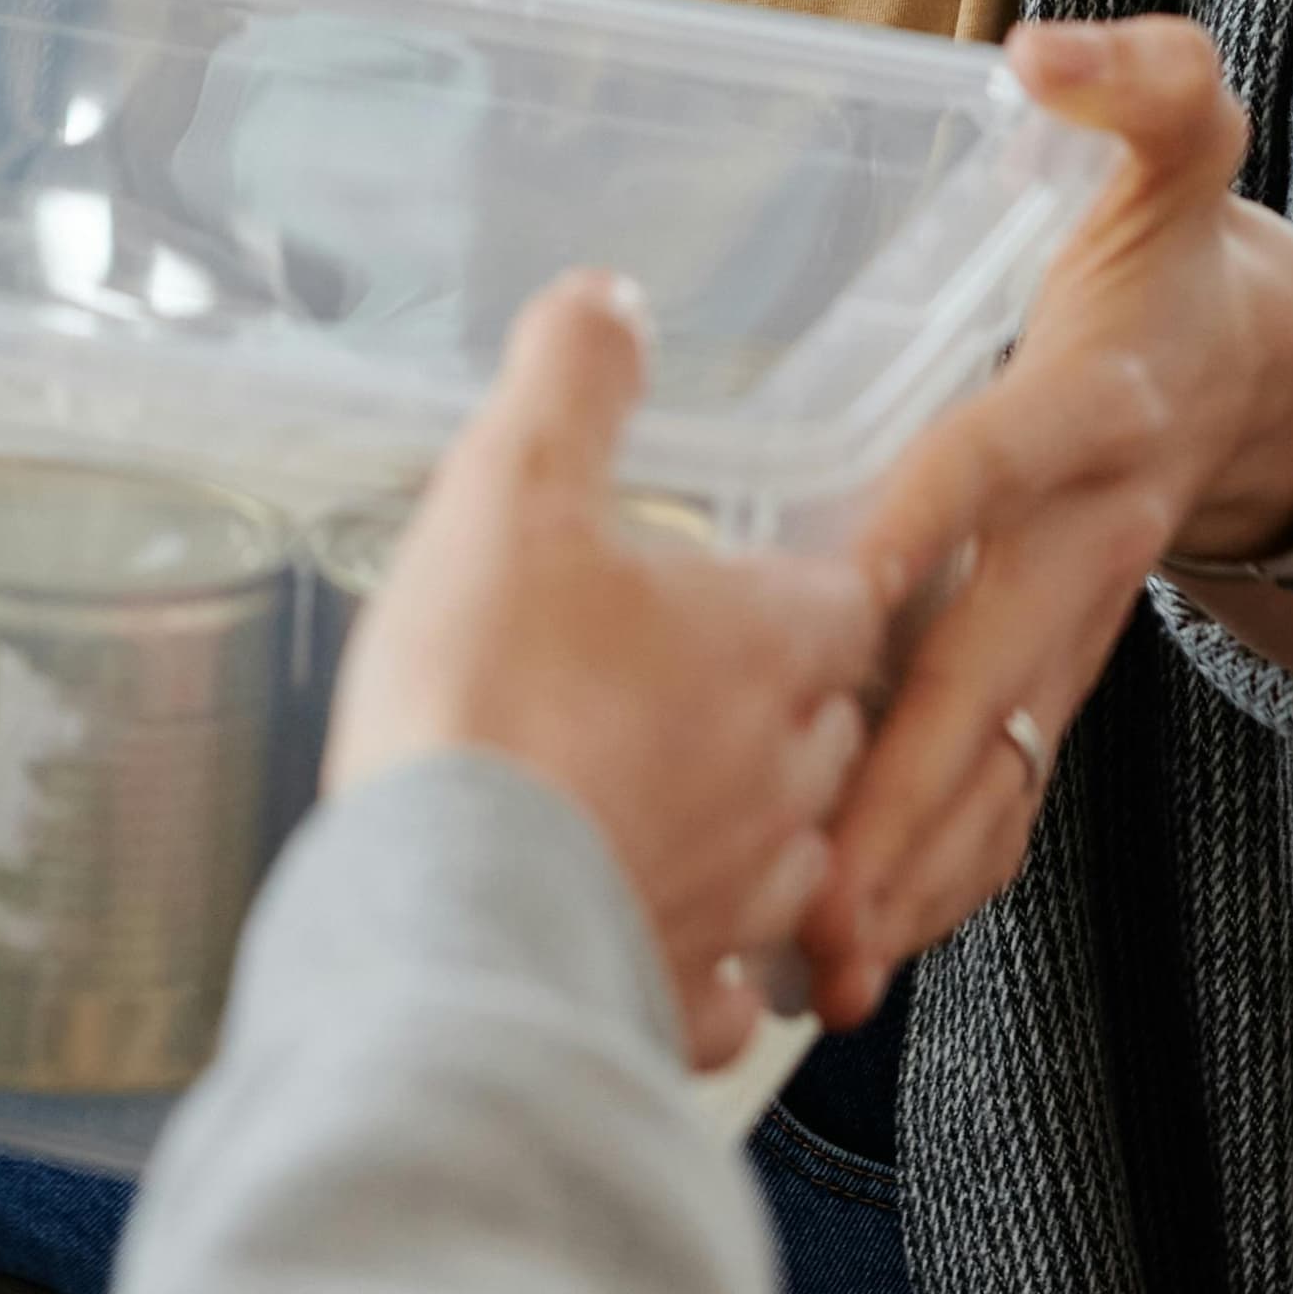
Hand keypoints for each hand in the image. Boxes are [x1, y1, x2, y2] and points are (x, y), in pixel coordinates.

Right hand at [329, 273, 886, 1070]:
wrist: (445, 909)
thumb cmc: (490, 695)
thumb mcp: (510, 489)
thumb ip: (571, 383)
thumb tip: (611, 299)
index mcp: (765, 648)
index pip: (847, 599)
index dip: (813, 582)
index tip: (777, 575)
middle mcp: (780, 781)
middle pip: (830, 728)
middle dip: (784, 703)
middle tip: (715, 678)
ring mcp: (737, 898)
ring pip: (793, 862)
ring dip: (755, 831)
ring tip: (693, 806)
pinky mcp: (675, 995)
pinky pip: (726, 990)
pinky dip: (711, 972)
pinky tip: (670, 947)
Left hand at [801, 14, 1292, 1020]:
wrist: (1265, 364)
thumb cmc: (1173, 240)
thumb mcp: (1179, 125)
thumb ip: (1132, 75)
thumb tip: (1043, 52)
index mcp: (1094, 407)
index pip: (1000, 457)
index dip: (929, 507)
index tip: (839, 581)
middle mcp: (1089, 537)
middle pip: (992, 668)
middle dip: (906, 780)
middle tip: (816, 884)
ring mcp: (1074, 625)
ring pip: (999, 766)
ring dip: (914, 868)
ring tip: (814, 967)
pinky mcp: (1051, 676)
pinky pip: (1004, 794)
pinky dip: (936, 876)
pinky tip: (843, 952)